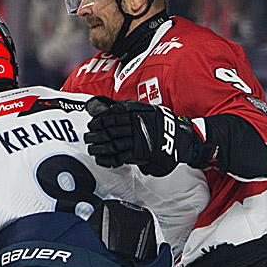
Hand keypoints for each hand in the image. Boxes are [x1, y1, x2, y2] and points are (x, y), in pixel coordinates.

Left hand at [84, 96, 206, 176]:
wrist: (179, 138)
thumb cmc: (160, 123)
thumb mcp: (145, 109)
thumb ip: (127, 108)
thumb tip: (110, 107)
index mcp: (136, 113)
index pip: (112, 116)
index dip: (99, 121)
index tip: (92, 124)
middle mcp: (136, 126)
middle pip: (110, 130)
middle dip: (96, 134)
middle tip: (87, 137)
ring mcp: (138, 140)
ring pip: (114, 144)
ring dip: (100, 147)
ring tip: (92, 149)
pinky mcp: (141, 153)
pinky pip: (121, 157)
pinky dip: (109, 159)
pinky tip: (102, 159)